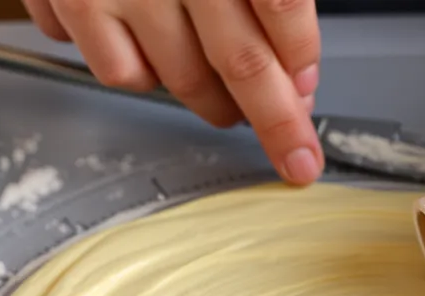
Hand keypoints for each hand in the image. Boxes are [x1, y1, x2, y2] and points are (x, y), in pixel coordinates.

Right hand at [24, 0, 324, 183]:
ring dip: (211, 101)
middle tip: (294, 152)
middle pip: (241, 61)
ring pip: (178, 79)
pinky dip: (141, 72)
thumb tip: (293, 60)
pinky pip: (117, 70)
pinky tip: (149, 46)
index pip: (284, 6)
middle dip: (276, 120)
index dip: (301, 58)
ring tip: (221, 96)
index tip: (307, 91)